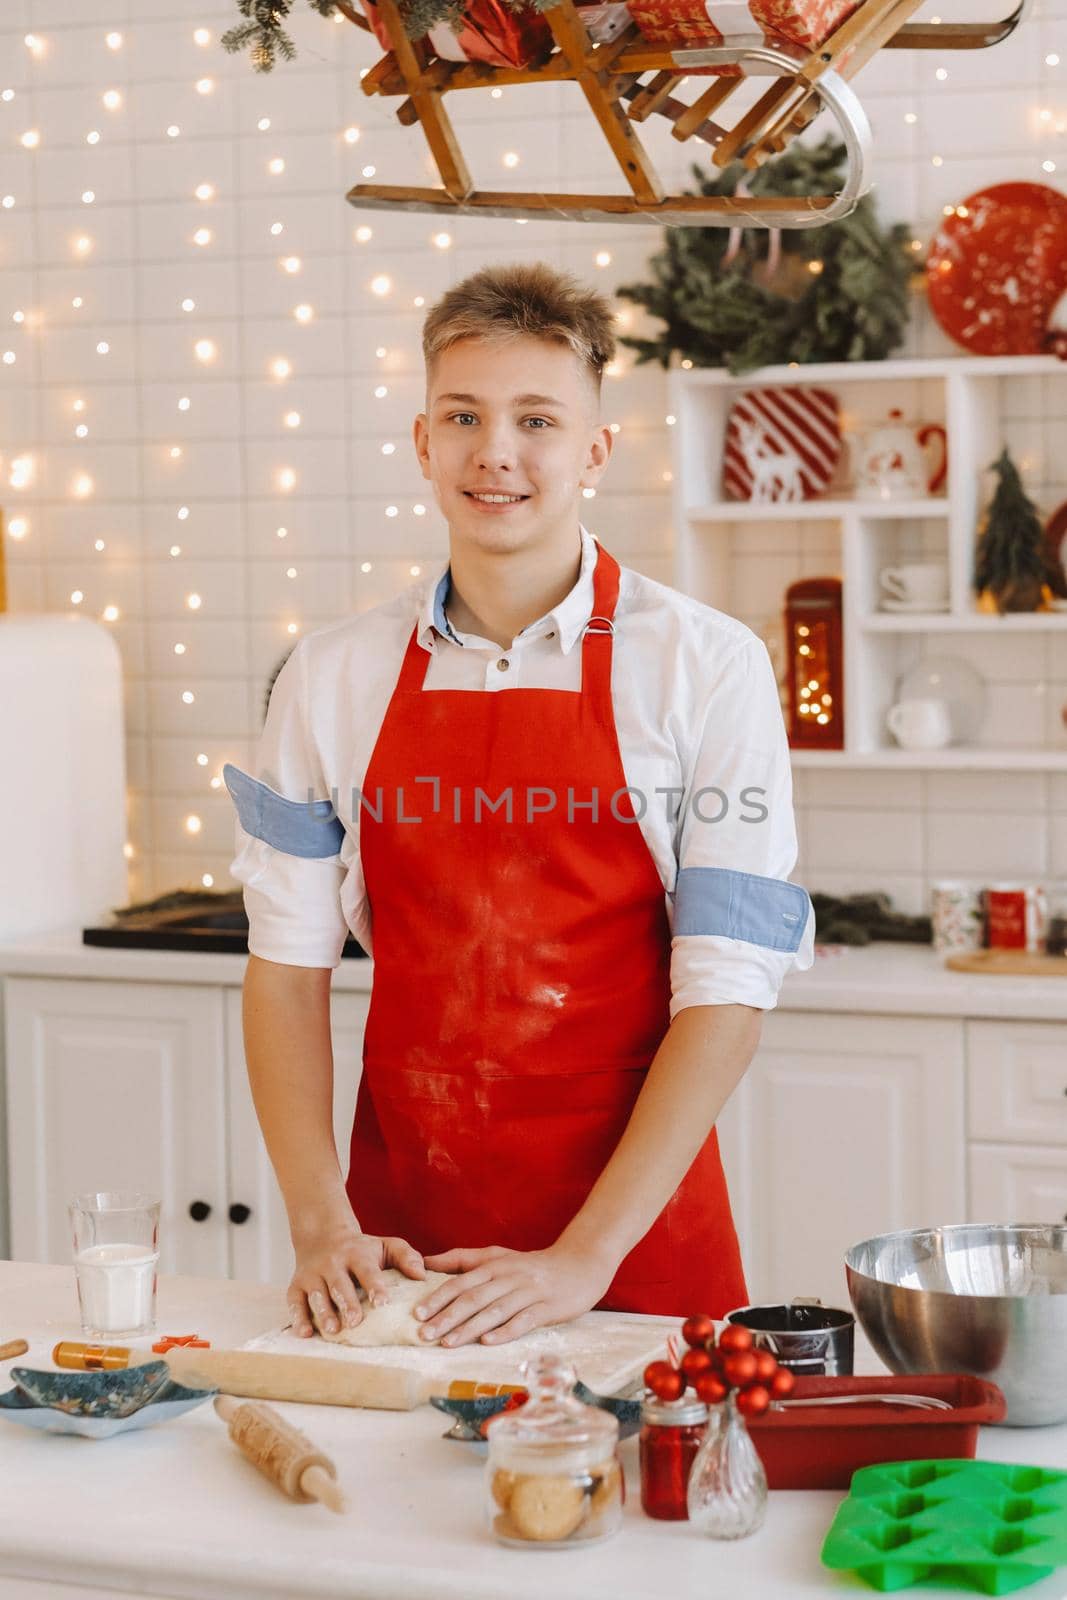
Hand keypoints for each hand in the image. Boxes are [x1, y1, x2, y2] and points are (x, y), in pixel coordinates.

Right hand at [287, 1221, 424, 1337]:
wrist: (322, 1235)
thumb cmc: (361, 1249)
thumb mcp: (385, 1246)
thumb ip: (406, 1257)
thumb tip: (422, 1276)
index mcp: (356, 1254)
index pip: (367, 1270)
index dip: (375, 1286)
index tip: (383, 1303)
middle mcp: (332, 1263)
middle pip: (340, 1284)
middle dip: (347, 1303)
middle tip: (356, 1321)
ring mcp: (312, 1275)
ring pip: (317, 1294)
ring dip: (324, 1312)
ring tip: (333, 1330)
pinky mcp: (296, 1286)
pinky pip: (295, 1302)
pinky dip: (298, 1318)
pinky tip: (305, 1333)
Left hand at [417, 1241, 617, 1347]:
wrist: (579, 1264)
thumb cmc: (532, 1265)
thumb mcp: (498, 1256)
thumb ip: (463, 1259)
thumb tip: (427, 1262)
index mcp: (494, 1265)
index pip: (461, 1281)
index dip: (439, 1297)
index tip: (417, 1313)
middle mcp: (508, 1277)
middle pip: (474, 1297)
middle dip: (447, 1316)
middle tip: (424, 1333)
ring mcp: (528, 1292)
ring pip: (495, 1310)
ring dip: (470, 1328)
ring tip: (448, 1342)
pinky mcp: (547, 1307)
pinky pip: (523, 1320)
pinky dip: (505, 1331)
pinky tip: (488, 1342)